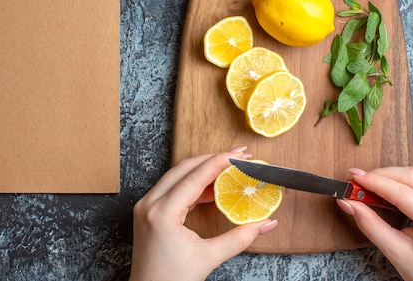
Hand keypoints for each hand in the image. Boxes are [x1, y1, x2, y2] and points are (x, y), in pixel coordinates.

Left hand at [129, 147, 277, 280]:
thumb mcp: (209, 258)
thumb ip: (240, 238)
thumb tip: (266, 224)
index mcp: (162, 213)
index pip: (195, 177)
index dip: (220, 162)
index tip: (240, 155)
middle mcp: (150, 204)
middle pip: (184, 168)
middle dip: (213, 159)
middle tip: (238, 156)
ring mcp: (146, 206)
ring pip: (177, 175)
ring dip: (203, 169)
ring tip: (228, 169)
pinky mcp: (148, 210)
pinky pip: (172, 187)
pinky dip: (193, 183)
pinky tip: (213, 188)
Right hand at [337, 165, 412, 280]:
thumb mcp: (394, 251)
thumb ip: (369, 224)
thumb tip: (348, 201)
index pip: (403, 193)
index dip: (376, 182)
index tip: (355, 178)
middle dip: (382, 175)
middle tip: (360, 181)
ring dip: (394, 174)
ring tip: (375, 184)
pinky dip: (407, 176)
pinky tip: (394, 185)